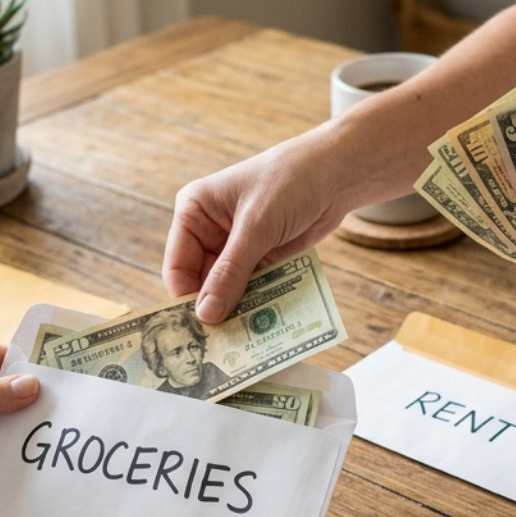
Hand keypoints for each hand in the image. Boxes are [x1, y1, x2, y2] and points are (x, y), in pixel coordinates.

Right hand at [163, 130, 362, 323]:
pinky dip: (257, 305)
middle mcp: (209, 231)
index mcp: (194, 212)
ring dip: (237, 311)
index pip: (178, 266)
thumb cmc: (289, 182)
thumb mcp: (257, 227)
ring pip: (228, 290)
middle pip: (202, 283)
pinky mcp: (262, 258)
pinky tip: (264, 326)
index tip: (201, 330)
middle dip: (214, 309)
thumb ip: (231, 272)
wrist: (336, 173)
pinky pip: (252, 289)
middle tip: (224, 343)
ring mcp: (237, 247)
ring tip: (245, 341)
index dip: (187, 298)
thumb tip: (206, 314)